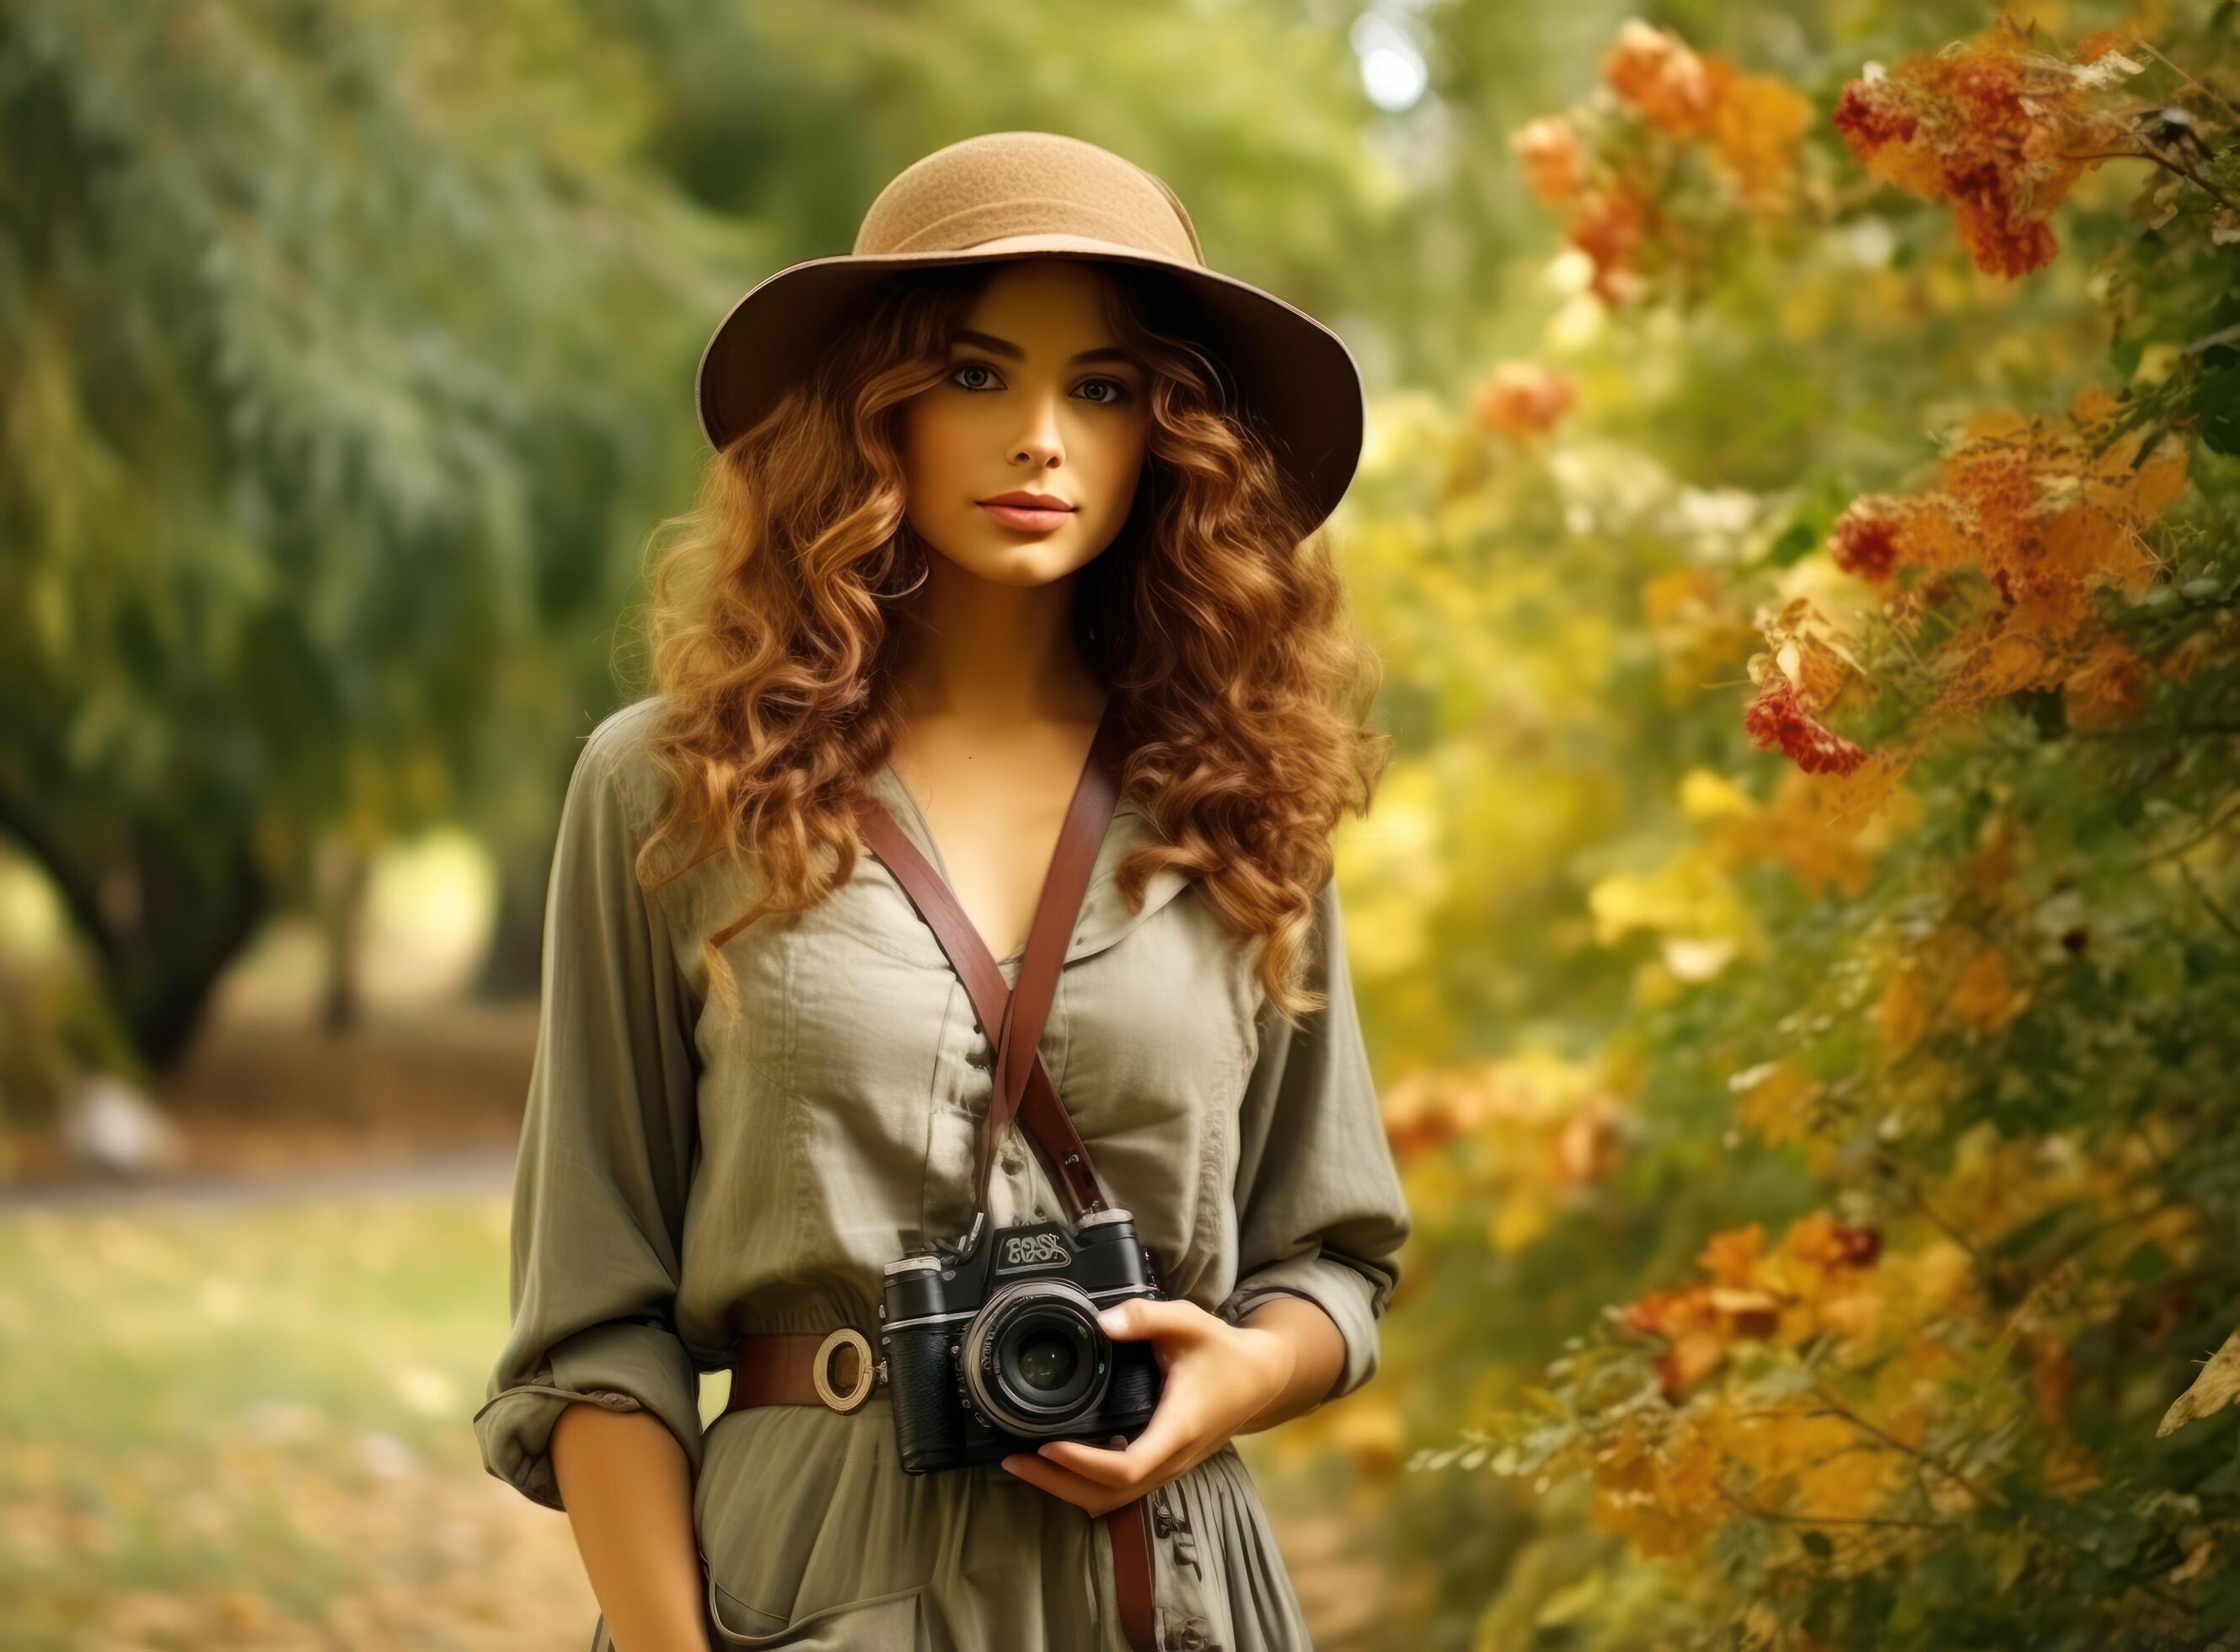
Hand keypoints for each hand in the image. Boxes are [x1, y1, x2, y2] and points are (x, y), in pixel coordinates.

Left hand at [996, 1297, 1295, 1518]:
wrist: (1261, 1379)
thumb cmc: (1223, 1351)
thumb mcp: (1189, 1322)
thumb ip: (1146, 1316)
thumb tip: (1102, 1321)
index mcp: (1177, 1428)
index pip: (1126, 1466)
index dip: (1082, 1462)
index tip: (1047, 1443)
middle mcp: (1172, 1459)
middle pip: (1110, 1495)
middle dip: (1058, 1484)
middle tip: (1013, 1460)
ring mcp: (1169, 1468)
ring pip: (1113, 1499)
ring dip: (1068, 1488)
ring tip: (1025, 1466)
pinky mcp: (1164, 1467)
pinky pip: (1121, 1491)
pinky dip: (1086, 1485)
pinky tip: (1060, 1464)